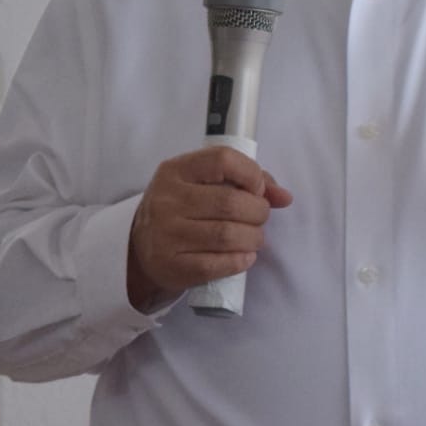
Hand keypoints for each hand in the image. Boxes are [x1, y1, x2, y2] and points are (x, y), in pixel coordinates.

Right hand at [127, 146, 292, 310]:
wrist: (141, 247)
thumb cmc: (182, 208)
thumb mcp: (203, 183)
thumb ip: (245, 180)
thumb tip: (284, 196)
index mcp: (176, 170)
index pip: (222, 160)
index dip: (251, 174)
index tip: (257, 189)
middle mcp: (167, 199)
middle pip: (230, 202)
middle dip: (258, 212)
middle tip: (260, 218)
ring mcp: (167, 234)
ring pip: (227, 235)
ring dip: (253, 238)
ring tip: (255, 238)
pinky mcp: (172, 265)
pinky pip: (216, 265)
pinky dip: (240, 261)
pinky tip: (245, 256)